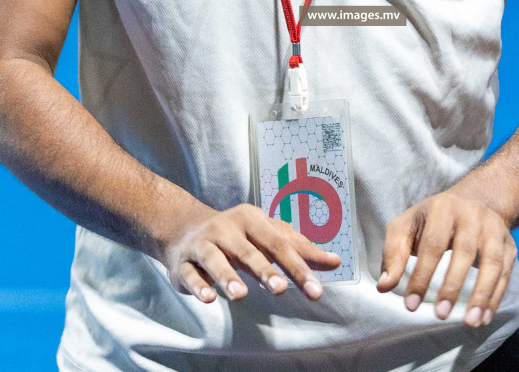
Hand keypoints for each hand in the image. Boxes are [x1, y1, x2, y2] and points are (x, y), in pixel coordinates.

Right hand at [161, 202, 340, 303]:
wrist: (185, 230)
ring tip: (240, 295)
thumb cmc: (238, 236)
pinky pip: (192, 275)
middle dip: (264, 270)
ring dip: (228, 276)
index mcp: (252, 219)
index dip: (298, 268)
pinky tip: (209, 299)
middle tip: (280, 289)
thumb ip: (300, 249)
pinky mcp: (184, 263)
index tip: (315, 291)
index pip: (279, 244)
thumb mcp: (268, 236)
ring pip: (216, 260)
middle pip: (249, 251)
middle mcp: (227, 229)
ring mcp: (203, 244)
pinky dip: (199, 286)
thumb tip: (335, 262)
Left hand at [376, 189, 516, 327]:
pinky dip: (496, 297)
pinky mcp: (509, 245)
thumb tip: (385, 286)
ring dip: (482, 295)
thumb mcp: (406, 226)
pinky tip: (484, 317)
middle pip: (464, 252)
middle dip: (452, 286)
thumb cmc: (431, 220)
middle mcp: (472, 215)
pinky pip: (506, 273)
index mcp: (443, 207)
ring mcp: (495, 229)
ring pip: (492, 262)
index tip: (411, 305)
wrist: (473, 202)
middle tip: (440, 314)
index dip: (421, 276)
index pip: (433, 244)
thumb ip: (393, 253)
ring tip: (470, 322)